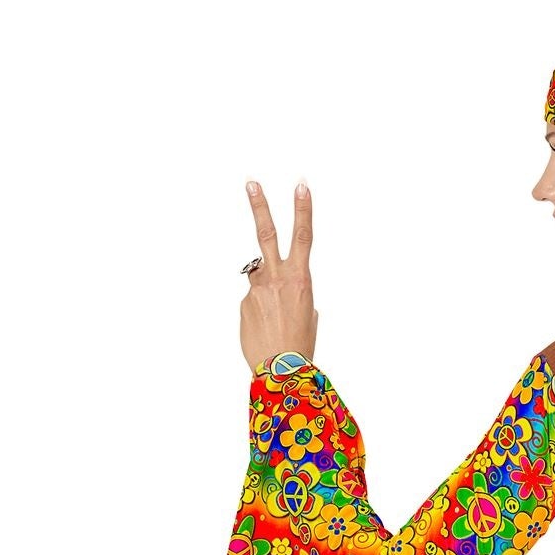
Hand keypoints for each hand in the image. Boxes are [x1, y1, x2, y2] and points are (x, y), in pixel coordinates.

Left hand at [239, 179, 318, 371]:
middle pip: (267, 234)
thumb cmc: (301, 347)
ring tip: (274, 320)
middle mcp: (277, 278)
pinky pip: (253, 303)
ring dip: (267, 293)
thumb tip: (287, 291)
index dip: (303, 209)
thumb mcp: (310, 317)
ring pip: (260, 278)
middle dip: (260, 207)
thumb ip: (299, 296)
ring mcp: (257, 290)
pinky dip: (260, 316)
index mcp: (300, 280)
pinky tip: (266, 333)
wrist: (281, 371)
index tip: (301, 186)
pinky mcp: (243, 304)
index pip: (303, 237)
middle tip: (251, 183)